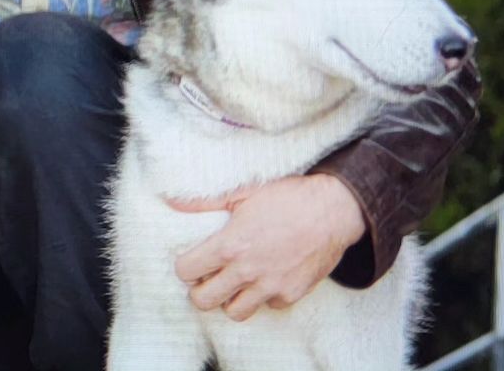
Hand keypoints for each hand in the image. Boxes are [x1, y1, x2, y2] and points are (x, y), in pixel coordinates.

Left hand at [170, 174, 365, 320]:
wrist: (331, 210)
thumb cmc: (286, 196)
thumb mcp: (241, 192)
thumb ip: (204, 201)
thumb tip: (172, 202)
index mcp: (231, 245)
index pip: (188, 270)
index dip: (184, 265)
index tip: (190, 259)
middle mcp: (248, 271)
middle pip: (204, 301)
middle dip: (199, 290)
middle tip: (205, 276)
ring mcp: (271, 287)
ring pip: (235, 312)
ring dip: (229, 298)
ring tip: (232, 281)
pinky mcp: (292, 295)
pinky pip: (267, 306)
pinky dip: (262, 297)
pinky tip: (263, 277)